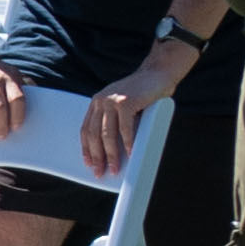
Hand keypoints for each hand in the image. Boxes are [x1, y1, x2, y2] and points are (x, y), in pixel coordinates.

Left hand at [80, 55, 187, 178]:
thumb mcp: (123, 104)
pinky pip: (125, 128)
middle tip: (100, 172)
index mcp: (97, 102)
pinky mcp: (127, 102)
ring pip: (107, 134)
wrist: (158, 72)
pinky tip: (130, 154)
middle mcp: (101, 101)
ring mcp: (113, 101)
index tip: (88, 163)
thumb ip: (116, 119)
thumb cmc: (143, 93)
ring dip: (111, 155)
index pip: (86, 129)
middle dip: (97, 156)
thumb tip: (116, 149)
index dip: (86, 148)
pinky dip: (127, 143)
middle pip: (94, 135)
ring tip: (115, 169)